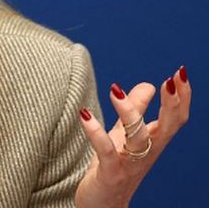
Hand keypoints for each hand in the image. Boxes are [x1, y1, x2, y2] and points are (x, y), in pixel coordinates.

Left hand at [75, 66, 190, 207]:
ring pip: (137, 137)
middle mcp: (146, 152)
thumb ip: (136, 110)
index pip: (175, 118)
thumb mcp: (125, 134)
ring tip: (115, 90)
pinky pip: (106, 152)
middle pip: (168, 128)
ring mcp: (129, 163)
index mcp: (153, 141)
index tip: (180, 73)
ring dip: (129, 112)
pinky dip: (95, 132)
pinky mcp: (110, 173)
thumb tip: (148, 84)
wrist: (103, 204)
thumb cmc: (115, 167)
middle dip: (173, 104)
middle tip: (170, 80)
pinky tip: (84, 114)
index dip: (182, 98)